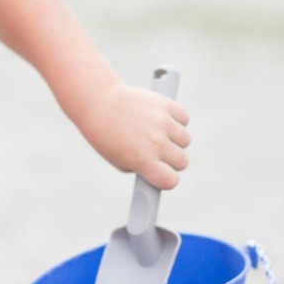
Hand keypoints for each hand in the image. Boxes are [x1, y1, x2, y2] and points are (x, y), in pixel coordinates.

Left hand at [76, 79, 190, 189]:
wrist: (98, 102)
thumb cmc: (106, 136)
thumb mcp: (119, 161)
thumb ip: (143, 169)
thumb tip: (163, 170)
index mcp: (142, 160)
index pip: (171, 180)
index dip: (168, 179)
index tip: (164, 175)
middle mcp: (155, 142)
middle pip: (182, 162)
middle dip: (172, 161)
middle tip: (160, 155)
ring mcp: (162, 122)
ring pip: (185, 140)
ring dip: (175, 140)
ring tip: (159, 135)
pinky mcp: (166, 105)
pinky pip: (184, 119)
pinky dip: (177, 121)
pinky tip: (162, 121)